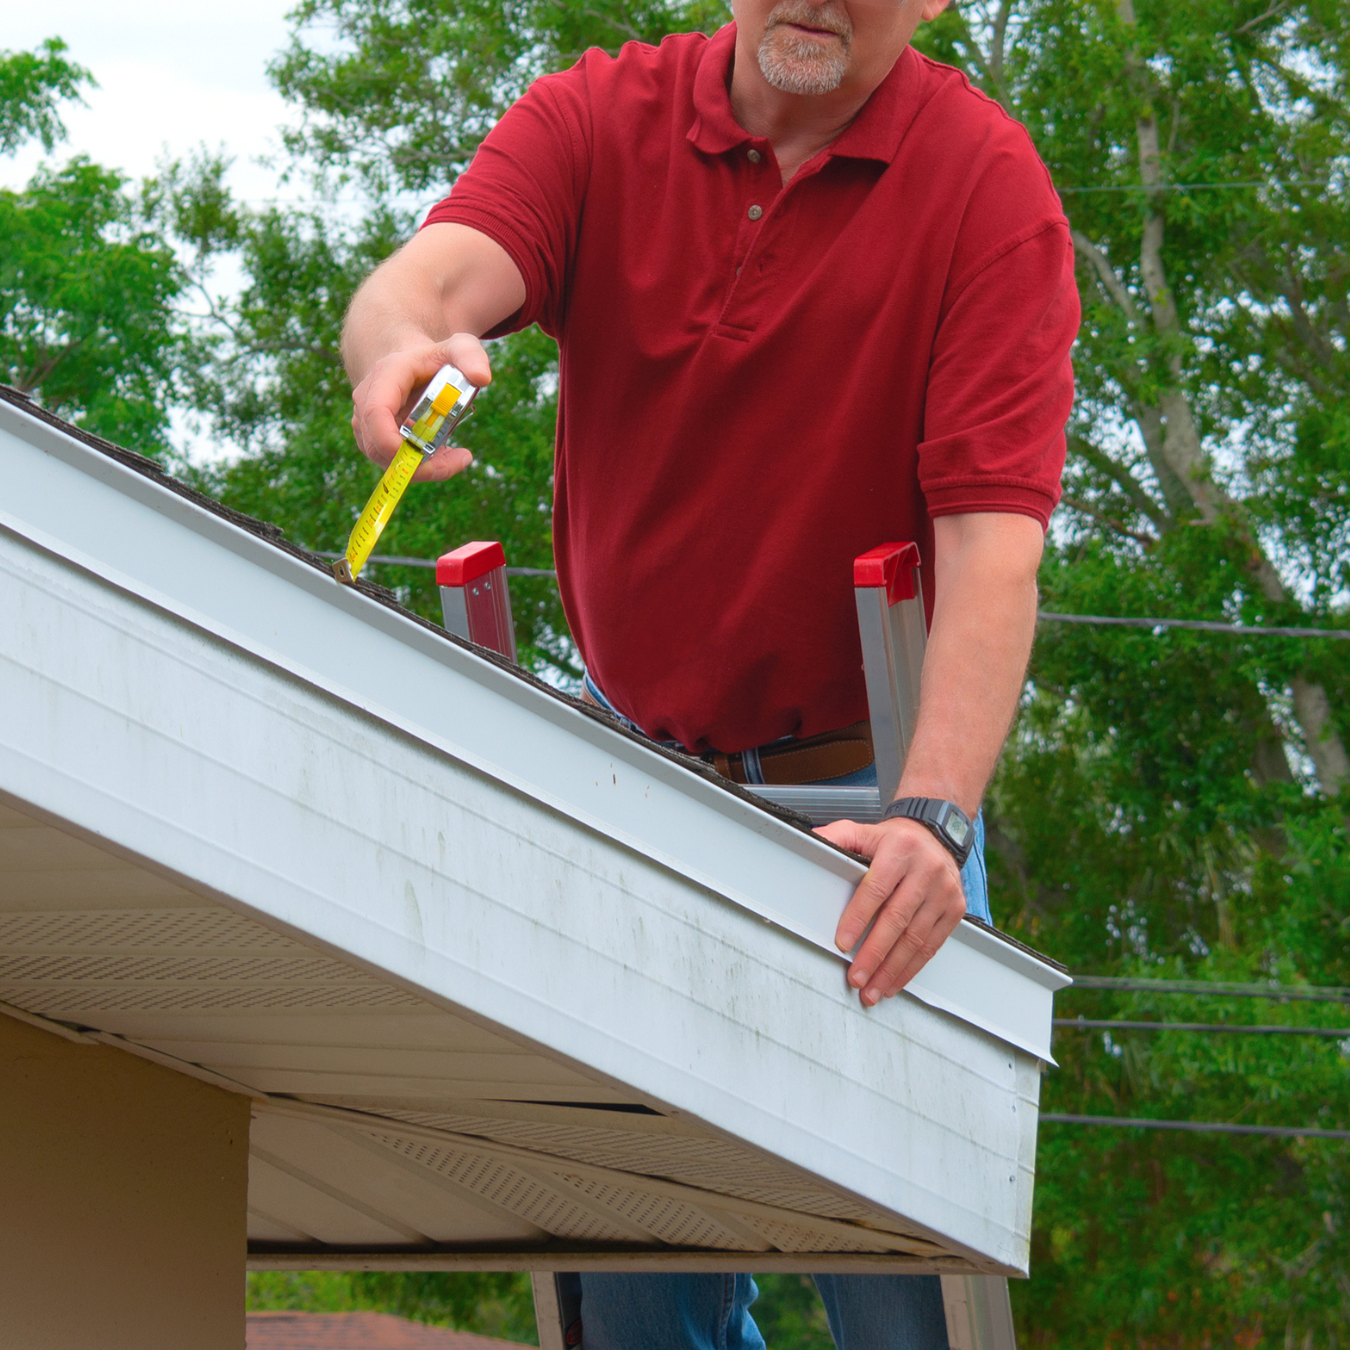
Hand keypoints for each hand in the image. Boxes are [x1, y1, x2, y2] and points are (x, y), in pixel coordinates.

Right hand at [350, 332, 492, 481]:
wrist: (411, 365)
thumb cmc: (435, 357)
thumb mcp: (458, 347)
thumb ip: (471, 355)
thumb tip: (482, 377)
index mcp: (386, 376)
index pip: (376, 413)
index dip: (391, 441)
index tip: (425, 457)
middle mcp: (368, 401)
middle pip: (380, 447)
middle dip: (421, 465)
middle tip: (462, 459)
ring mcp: (367, 423)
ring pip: (388, 461)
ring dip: (425, 468)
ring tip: (458, 457)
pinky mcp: (374, 440)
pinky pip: (394, 463)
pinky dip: (422, 467)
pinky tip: (446, 456)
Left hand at [815, 815, 966, 1005]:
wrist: (938, 836)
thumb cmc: (896, 840)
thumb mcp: (865, 831)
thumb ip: (837, 837)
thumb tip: (811, 844)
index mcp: (900, 850)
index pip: (876, 888)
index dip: (859, 918)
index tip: (842, 942)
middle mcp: (926, 871)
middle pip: (897, 919)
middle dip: (874, 953)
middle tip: (856, 977)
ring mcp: (944, 892)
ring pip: (916, 938)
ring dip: (892, 969)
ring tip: (872, 989)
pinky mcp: (955, 910)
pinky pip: (933, 944)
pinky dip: (912, 967)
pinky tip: (895, 981)